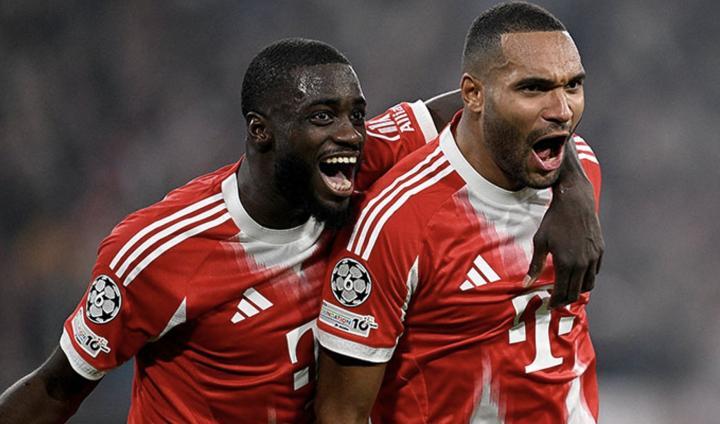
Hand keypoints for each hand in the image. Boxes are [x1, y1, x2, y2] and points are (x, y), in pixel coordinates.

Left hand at [524, 177, 603, 307]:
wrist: (575, 202)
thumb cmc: (553, 220)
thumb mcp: (540, 242)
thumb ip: (534, 266)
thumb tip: (526, 284)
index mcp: (566, 263)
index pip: (562, 292)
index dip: (555, 301)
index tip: (549, 304)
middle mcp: (582, 263)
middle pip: (575, 292)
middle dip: (565, 299)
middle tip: (556, 300)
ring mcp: (593, 257)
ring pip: (588, 284)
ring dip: (578, 290)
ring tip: (567, 289)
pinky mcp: (600, 251)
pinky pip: (594, 272)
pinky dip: (586, 278)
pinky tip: (576, 275)